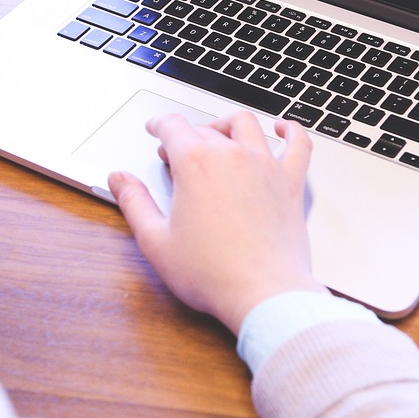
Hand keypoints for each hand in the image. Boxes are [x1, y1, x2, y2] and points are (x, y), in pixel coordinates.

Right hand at [108, 112, 327, 334]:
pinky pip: (299, 144)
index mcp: (195, 164)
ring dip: (227, 124)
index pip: (173, 126)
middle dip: (187, 135)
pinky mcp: (291, 182)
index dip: (159, 124)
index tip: (155, 128)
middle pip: (205, 128)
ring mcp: (265, 166)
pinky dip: (292, 131)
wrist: (263, 293)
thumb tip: (119, 179)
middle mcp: (232, 156)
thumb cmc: (212, 274)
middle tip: (177, 153)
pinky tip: (285, 129)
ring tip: (219, 133)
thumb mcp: (156, 241)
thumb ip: (134, 203)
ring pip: (246, 125)